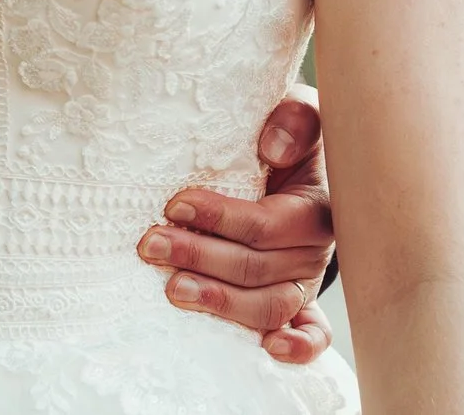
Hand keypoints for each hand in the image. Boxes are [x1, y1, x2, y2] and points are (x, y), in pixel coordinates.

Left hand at [136, 91, 336, 363]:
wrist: (297, 158)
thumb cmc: (286, 137)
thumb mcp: (294, 113)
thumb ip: (294, 120)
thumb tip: (273, 147)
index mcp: (313, 204)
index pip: (270, 224)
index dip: (222, 218)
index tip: (174, 205)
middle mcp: (312, 248)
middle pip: (258, 267)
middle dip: (200, 257)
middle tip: (150, 245)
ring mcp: (304, 278)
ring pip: (269, 304)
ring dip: (222, 302)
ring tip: (173, 290)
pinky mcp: (298, 301)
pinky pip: (313, 334)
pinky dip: (299, 347)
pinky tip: (269, 350)